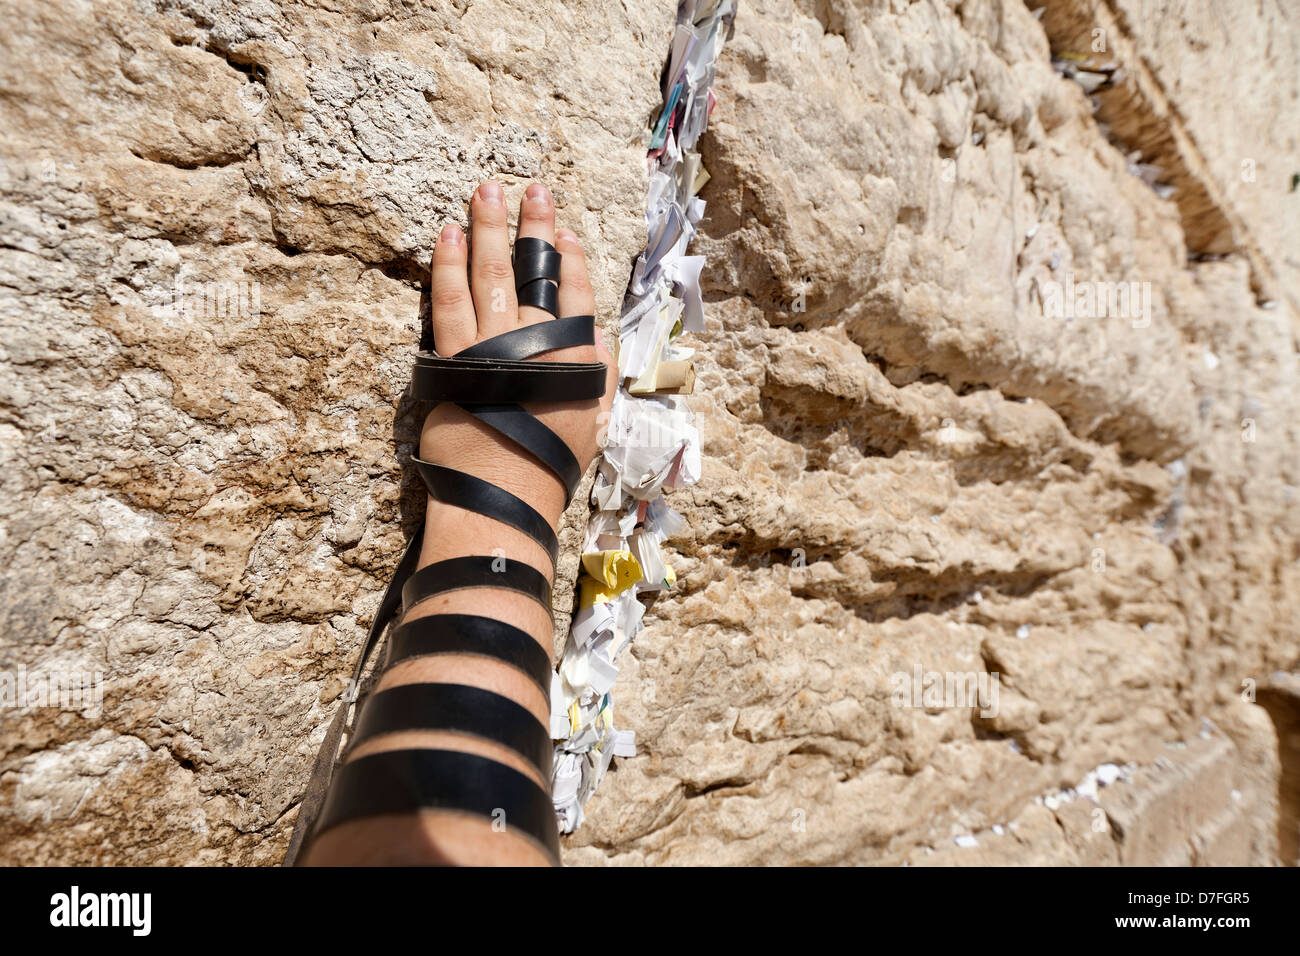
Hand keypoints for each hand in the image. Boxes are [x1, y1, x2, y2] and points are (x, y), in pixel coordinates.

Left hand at [416, 179, 616, 576]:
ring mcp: (491, 347)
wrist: (502, 494)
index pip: (576, 294)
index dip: (572, 259)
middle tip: (530, 189)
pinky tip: (445, 234)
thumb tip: (596, 330)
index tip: (566, 233)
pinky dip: (446, 265)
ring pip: (488, 274)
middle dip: (532, 224)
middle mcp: (536, 343)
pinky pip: (448, 300)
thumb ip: (599, 373)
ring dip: (486, 229)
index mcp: (574, 358)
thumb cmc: (549, 466)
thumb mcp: (592, 422)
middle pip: (533, 271)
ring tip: (483, 192)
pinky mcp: (452, 358)